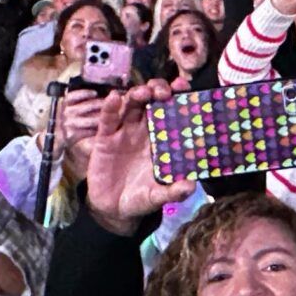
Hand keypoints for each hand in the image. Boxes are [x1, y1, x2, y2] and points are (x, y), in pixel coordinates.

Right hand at [81, 80, 193, 233]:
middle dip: (158, 90)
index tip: (184, 86)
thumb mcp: (157, 196)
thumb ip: (172, 192)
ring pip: (130, 105)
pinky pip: (107, 120)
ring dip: (137, 94)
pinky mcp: (104, 139)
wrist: (113, 209)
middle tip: (164, 92)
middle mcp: (143, 130)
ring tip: (143, 93)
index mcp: (161, 139)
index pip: (171, 110)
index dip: (177, 95)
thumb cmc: (140, 198)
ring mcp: (123, 132)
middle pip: (151, 101)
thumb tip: (190, 187)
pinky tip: (113, 98)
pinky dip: (109, 107)